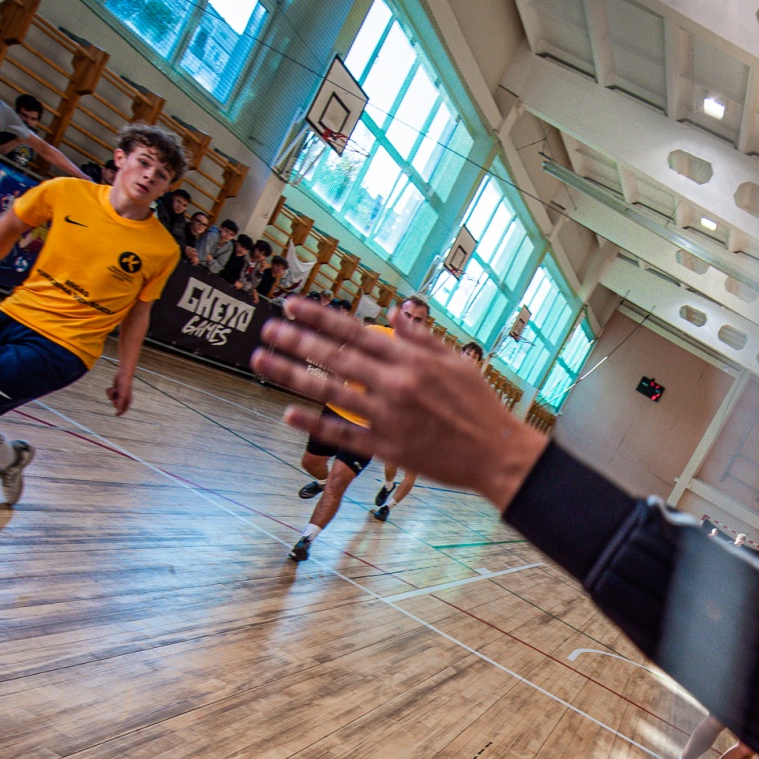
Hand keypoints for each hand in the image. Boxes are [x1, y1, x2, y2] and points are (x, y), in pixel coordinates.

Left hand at [108, 370, 132, 415]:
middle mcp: (123, 398)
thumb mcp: (122, 396)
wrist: (123, 375)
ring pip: (110, 398)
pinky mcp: (114, 391)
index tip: (116, 415)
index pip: (124, 409)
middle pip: (115, 404)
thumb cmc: (124, 385)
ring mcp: (118, 394)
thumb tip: (118, 411)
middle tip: (116, 395)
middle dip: (114, 400)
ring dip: (111, 394)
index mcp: (128, 400)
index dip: (120, 412)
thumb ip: (120, 404)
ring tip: (115, 389)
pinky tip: (112, 387)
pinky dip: (109, 391)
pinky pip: (108, 394)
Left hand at [253, 299, 546, 508]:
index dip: (321, 316)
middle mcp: (395, 384)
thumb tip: (396, 312)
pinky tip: (287, 412)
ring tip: (262, 360)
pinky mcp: (388, 447)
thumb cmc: (480, 407)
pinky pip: (343, 434)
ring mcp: (389, 417)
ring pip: (330, 391)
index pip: (356, 331)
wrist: (496, 454)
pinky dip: (314, 422)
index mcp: (411, 360)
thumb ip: (422, 337)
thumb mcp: (457, 362)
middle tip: (266, 328)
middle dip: (296, 339)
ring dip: (291, 374)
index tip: (293, 305)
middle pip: (335, 356)